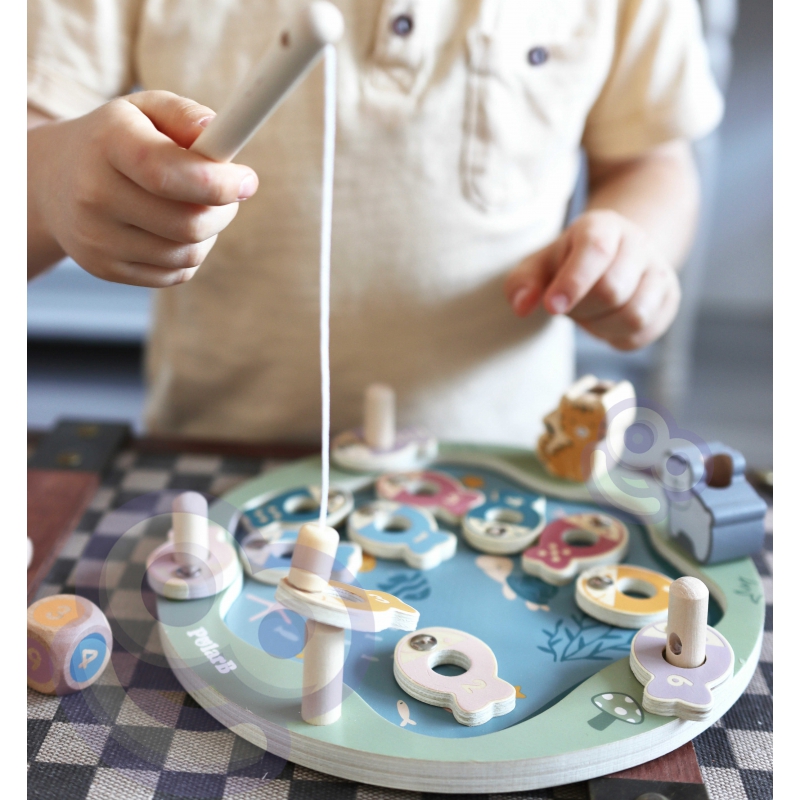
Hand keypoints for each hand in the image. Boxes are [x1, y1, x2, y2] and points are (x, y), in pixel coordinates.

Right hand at [28, 91, 258, 286]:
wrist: (52, 181)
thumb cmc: (116, 140)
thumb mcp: (145, 111)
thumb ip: (186, 115)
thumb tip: (221, 134)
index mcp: (107, 145)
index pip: (168, 173)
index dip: (218, 182)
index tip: (248, 180)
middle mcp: (94, 195)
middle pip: (187, 224)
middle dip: (224, 210)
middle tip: (229, 194)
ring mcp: (97, 238)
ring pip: (187, 254)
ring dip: (210, 233)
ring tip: (199, 208)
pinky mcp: (105, 269)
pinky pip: (175, 274)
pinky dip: (190, 254)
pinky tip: (177, 231)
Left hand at [504, 210, 680, 350]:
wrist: (615, 256)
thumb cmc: (569, 262)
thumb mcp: (541, 265)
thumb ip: (523, 282)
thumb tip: (521, 306)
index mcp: (603, 226)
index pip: (595, 250)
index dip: (572, 282)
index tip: (550, 307)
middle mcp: (639, 244)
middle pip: (612, 290)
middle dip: (582, 308)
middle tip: (568, 305)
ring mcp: (659, 271)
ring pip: (634, 315)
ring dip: (601, 326)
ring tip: (588, 314)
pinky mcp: (669, 299)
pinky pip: (644, 332)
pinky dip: (617, 337)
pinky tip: (604, 322)